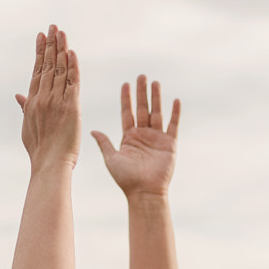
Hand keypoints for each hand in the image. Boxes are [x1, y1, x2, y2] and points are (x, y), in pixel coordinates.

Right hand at [15, 25, 80, 170]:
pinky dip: (72, 67)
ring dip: (61, 49)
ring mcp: (56, 102)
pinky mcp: (70, 108)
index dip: (40, 53)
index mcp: (32, 102)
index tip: (41, 37)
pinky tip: (71, 52)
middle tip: (52, 27)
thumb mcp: (27, 127)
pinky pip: (72, 83)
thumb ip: (24, 108)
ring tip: (61, 32)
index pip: (37, 71)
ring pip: (59, 70)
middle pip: (47, 66)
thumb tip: (17, 95)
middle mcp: (42, 98)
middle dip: (50, 45)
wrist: (49, 165)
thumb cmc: (39, 151)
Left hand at [92, 76, 179, 197]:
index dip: (126, 99)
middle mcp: (143, 135)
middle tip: (141, 76)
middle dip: (141, 93)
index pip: (127, 113)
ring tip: (155, 82)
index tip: (125, 84)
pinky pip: (173, 125)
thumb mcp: (111, 158)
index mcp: (128, 138)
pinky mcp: (169, 144)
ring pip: (156, 113)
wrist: (144, 192)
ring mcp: (157, 139)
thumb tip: (93, 130)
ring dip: (156, 98)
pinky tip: (175, 100)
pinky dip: (175, 113)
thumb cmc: (126, 179)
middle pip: (142, 109)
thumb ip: (104, 143)